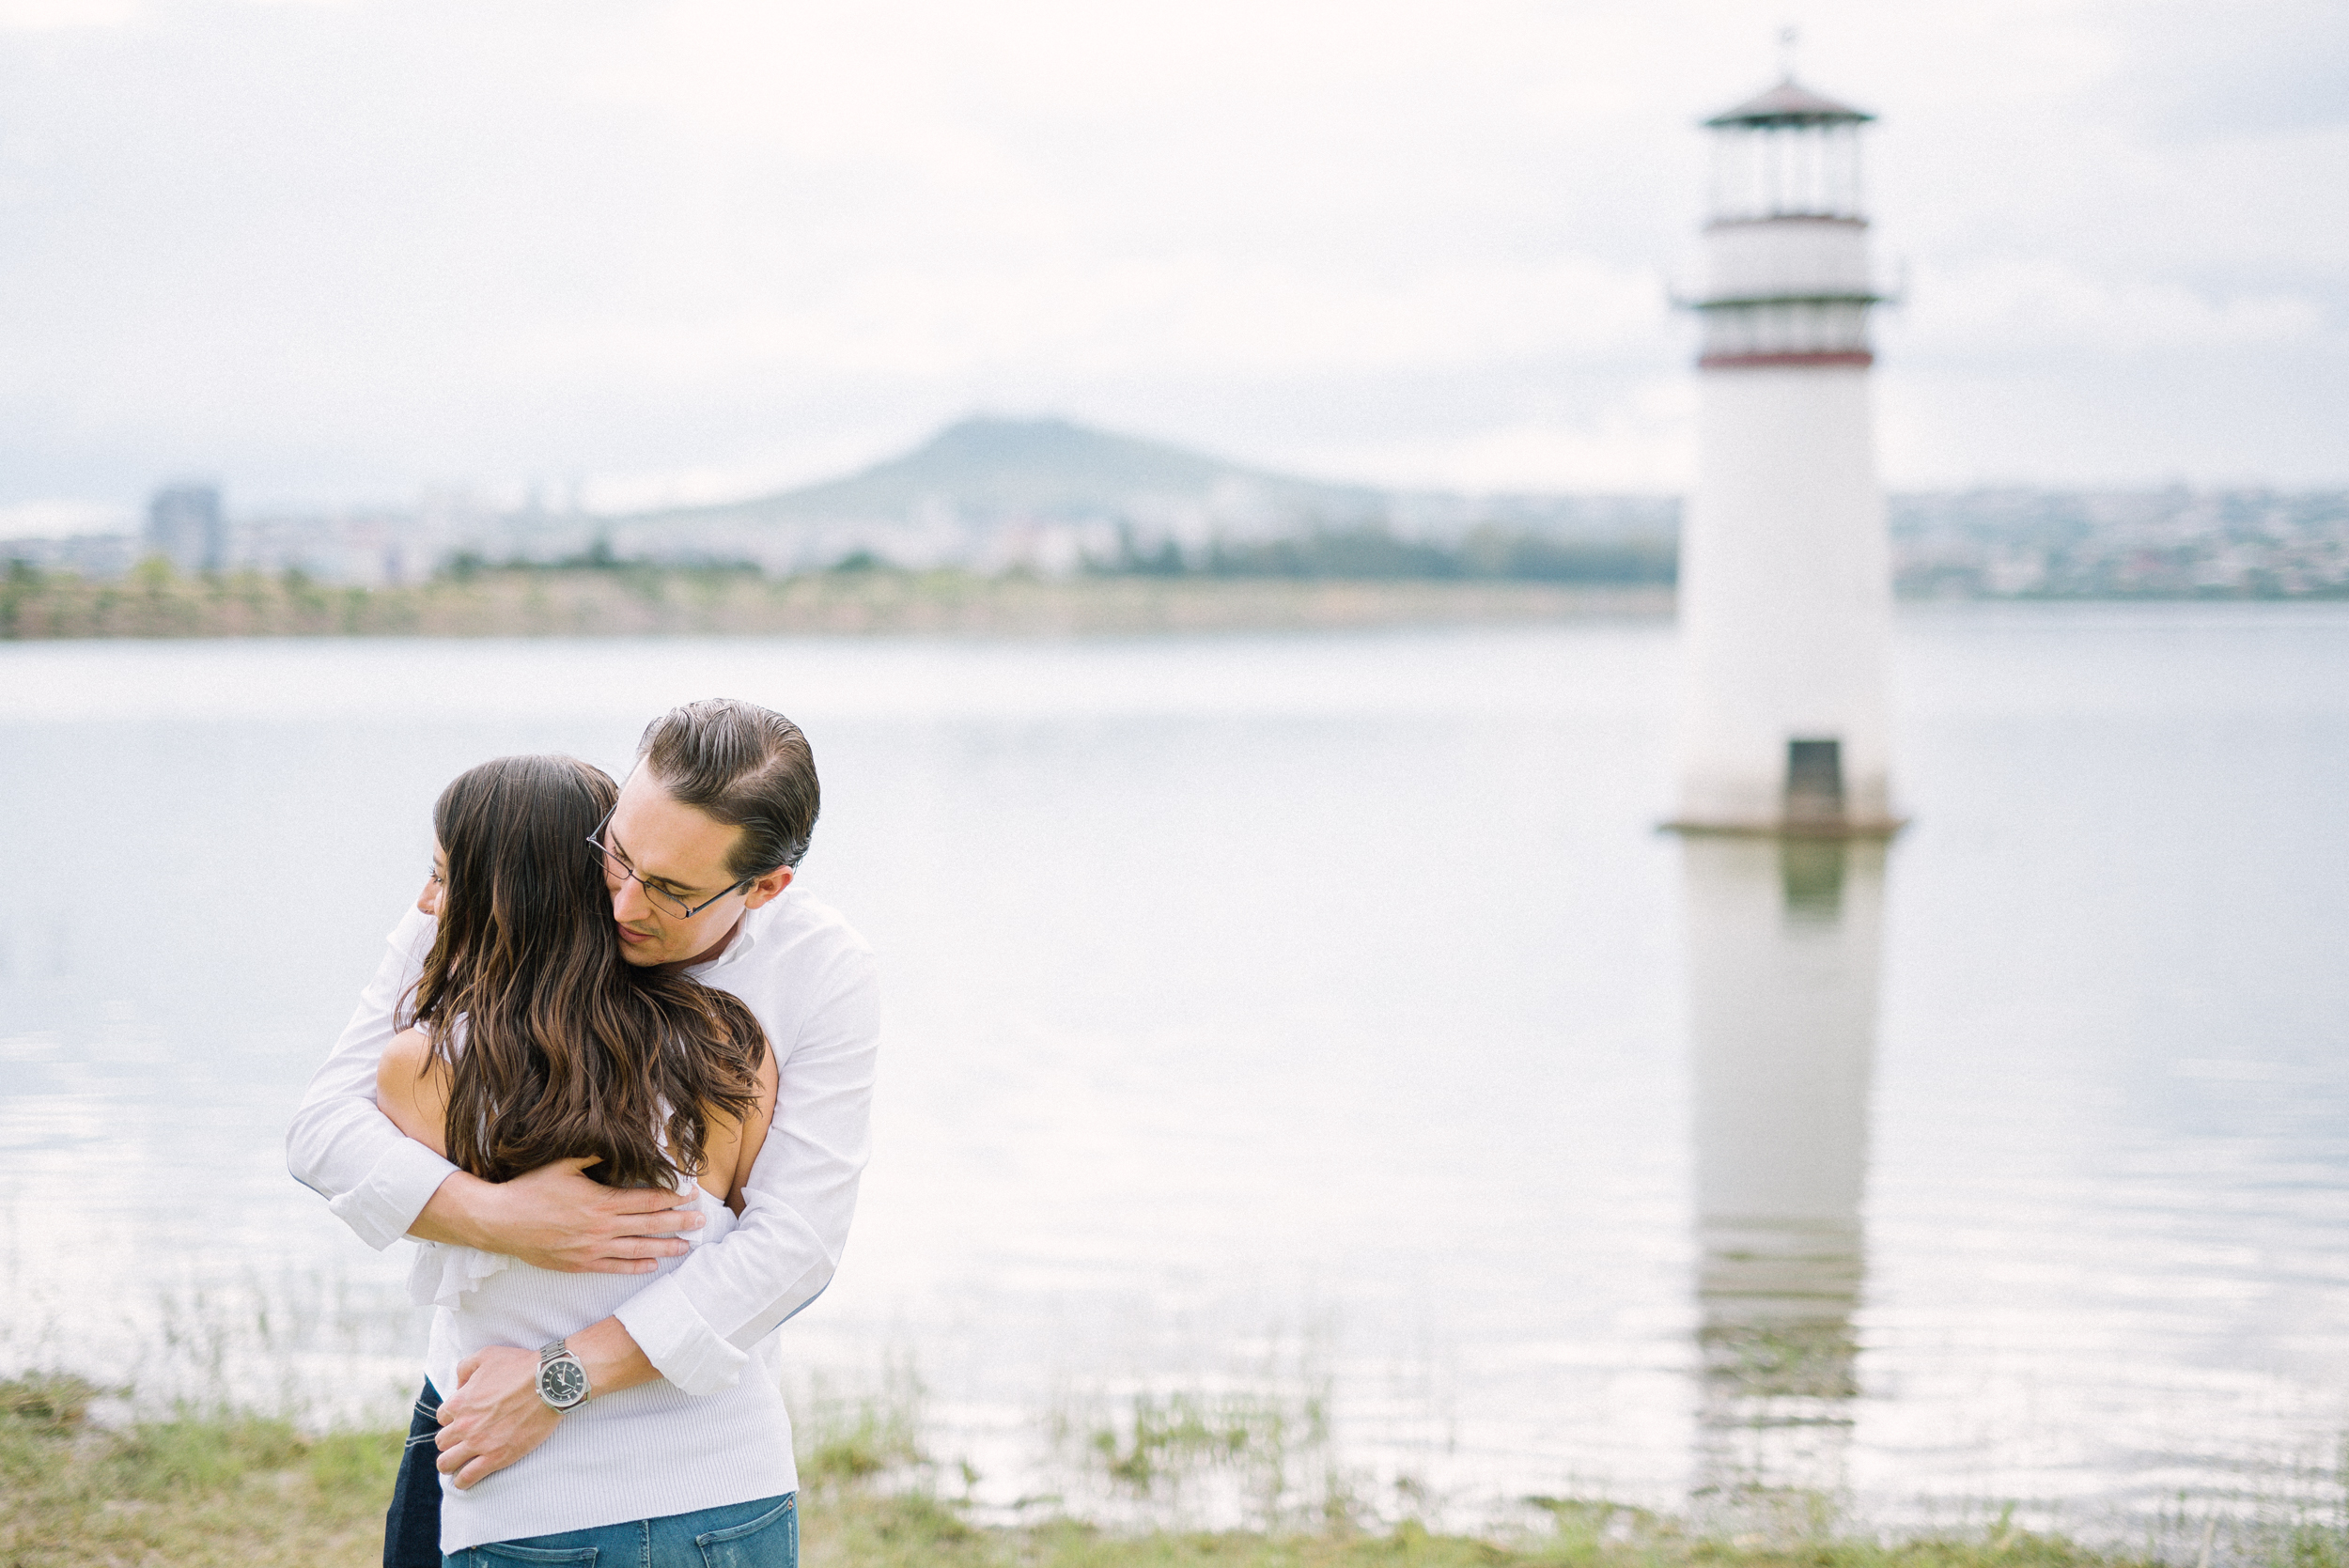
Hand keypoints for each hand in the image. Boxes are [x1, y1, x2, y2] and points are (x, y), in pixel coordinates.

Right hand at [418, 1157, 705, 1272]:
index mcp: (601, 1200)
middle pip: (649, 1225)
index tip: (691, 1194)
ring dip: (665, 1246)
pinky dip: (635, 1266)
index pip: (647, 1199)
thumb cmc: (531, 1189)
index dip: (672, 1197)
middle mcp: (601, 1227)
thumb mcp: (564, 1163)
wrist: (500, 1222)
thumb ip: (594, 1154)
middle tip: (703, 1221)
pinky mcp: (579, 1264)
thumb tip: (617, 1140)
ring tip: (687, 1246)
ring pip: (637, 1249)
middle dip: (679, 1222)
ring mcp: (591, 1248)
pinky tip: (653, 1263)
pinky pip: (614, 1266)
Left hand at [435, 1346, 560, 1489]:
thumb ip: (465, 1368)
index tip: (465, 1419)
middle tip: (463, 1441)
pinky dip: (462, 1481)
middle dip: (450, 1441)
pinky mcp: (496, 1458)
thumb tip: (458, 1385)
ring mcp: (479, 1443)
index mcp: (460, 1401)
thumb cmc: (520, 1367)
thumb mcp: (487, 1355)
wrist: (549, 1384)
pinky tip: (464, 1480)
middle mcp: (464, 1425)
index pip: (442, 1417)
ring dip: (449, 1464)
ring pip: (446, 1464)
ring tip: (458, 1464)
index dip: (453, 1418)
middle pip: (442, 1442)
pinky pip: (467, 1478)